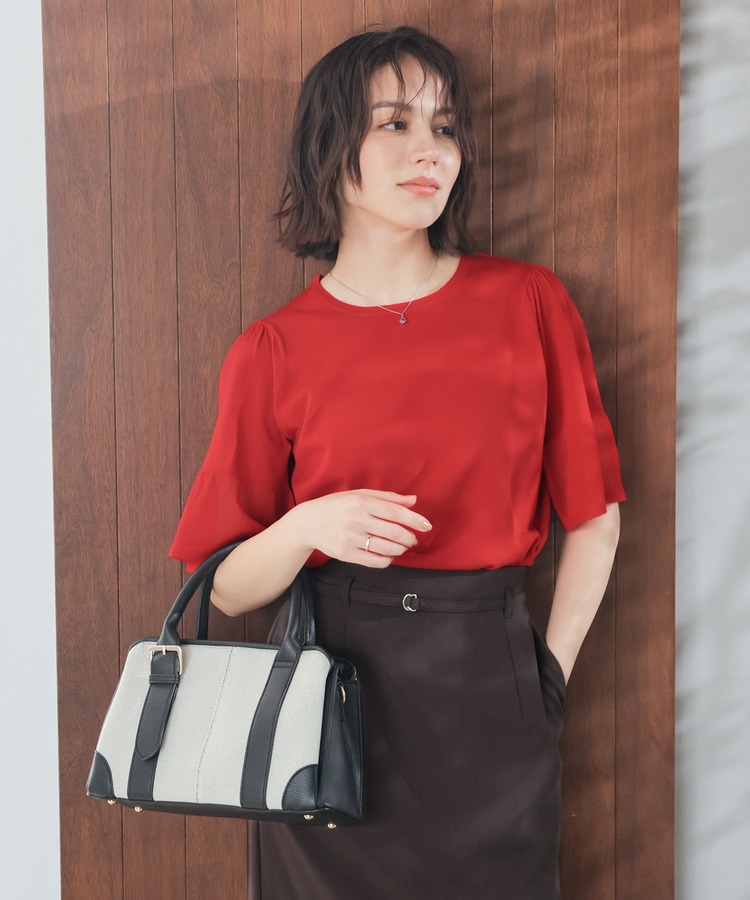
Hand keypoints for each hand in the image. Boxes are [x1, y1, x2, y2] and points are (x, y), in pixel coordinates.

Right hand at [289, 489, 431, 567]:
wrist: (308, 522)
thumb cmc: (338, 505)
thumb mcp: (360, 495)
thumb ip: (388, 498)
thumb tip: (413, 500)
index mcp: (362, 502)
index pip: (395, 512)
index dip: (414, 519)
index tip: (427, 525)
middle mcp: (357, 520)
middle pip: (393, 532)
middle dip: (409, 538)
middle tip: (413, 539)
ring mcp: (350, 538)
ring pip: (386, 549)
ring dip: (400, 549)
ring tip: (402, 547)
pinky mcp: (345, 554)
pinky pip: (373, 561)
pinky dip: (387, 560)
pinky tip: (389, 555)